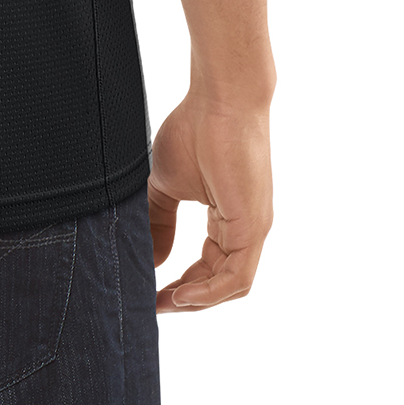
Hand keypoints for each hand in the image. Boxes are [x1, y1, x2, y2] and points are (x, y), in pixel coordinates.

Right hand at [148, 93, 271, 312]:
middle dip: (186, 299)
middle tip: (153, 306)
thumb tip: (151, 259)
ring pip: (230, 286)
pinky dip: (208, 292)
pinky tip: (179, 293)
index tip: (150, 291)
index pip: (208, 268)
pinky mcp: (253, 226)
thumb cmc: (196, 128)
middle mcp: (246, 229)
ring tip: (163, 303)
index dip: (181, 285)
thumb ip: (158, 221)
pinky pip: (235, 277)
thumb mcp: (166, 184)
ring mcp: (253, 229)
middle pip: (219, 283)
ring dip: (196, 302)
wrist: (219, 98)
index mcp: (229, 220)